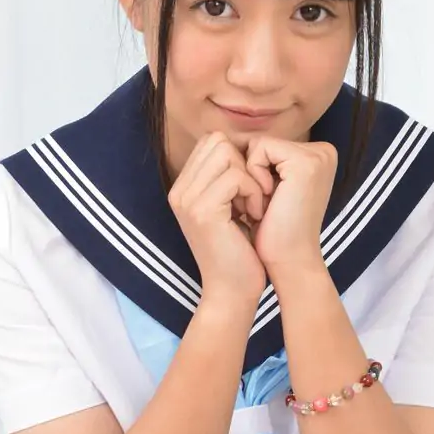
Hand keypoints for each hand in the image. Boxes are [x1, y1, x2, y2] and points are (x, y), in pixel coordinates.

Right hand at [166, 131, 270, 311]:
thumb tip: (247, 145)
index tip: (248, 192)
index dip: (238, 159)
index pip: (212, 141)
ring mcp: (187, 200)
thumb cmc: (240, 253)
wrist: (232, 293)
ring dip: (250, 179)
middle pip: (218, 141)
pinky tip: (254, 217)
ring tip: (252, 209)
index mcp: (183, 189)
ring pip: (227, 154)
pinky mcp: (202, 211)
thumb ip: (228, 178)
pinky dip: (254, 194)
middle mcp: (179, 191)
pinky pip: (236, 177)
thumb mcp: (231, 208)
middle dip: (244, 165)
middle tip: (251, 200)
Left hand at [239, 134, 335, 283]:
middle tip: (261, 208)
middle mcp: (323, 152)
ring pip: (257, 145)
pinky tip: (267, 203)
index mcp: (317, 156)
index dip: (252, 174)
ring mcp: (318, 155)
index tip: (262, 204)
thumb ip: (261, 160)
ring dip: (250, 178)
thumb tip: (225, 137)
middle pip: (261, 143)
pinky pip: (258, 150)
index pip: (266, 146)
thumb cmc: (274, 233)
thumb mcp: (268, 188)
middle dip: (250, 175)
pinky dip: (253, 177)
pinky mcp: (306, 162)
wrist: (288, 263)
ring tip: (264, 206)